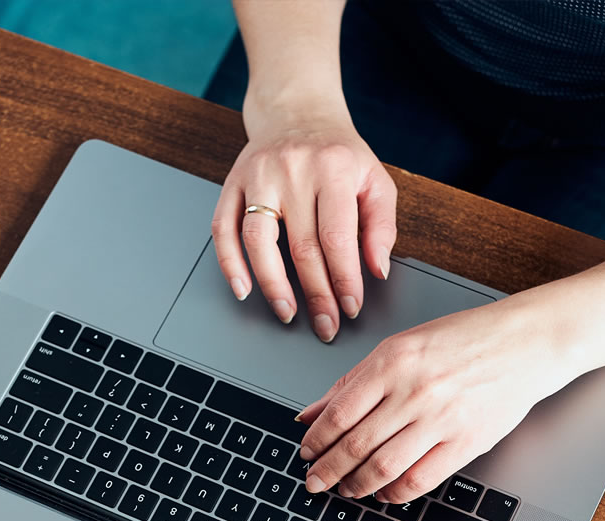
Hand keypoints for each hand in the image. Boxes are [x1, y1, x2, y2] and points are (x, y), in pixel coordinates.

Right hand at [212, 108, 395, 342]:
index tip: (350, 307)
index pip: (337, 236)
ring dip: (273, 285)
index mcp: (333, 168)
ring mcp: (258, 176)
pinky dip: (230, 263)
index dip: (344, 279)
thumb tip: (376, 269)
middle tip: (326, 325)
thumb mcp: (375, 180)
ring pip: (258, 241)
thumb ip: (382, 225)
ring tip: (288, 312)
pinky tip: (244, 289)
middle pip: (301, 246)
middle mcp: (292, 170)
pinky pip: (223, 229)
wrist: (297, 111)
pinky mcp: (232, 183)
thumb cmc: (339, 154)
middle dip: (316, 294)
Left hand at [296, 299, 589, 501]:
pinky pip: (420, 480)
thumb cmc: (464, 340)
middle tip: (315, 482)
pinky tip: (383, 492)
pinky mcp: (466, 443)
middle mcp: (414, 391)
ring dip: (356, 485)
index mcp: (393, 361)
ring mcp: (441, 419)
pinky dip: (394, 493)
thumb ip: (353, 381)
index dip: (317, 440)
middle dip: (327, 470)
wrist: (525, 343)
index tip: (306, 453)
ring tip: (346, 489)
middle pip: (355, 444)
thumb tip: (311, 414)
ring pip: (383, 467)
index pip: (339, 412)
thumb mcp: (401, 346)